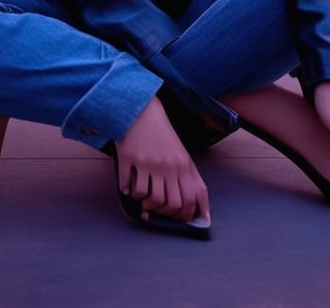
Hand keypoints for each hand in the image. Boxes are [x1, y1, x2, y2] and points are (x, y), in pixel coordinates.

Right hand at [115, 95, 210, 225]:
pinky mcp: (131, 160)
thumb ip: (189, 178)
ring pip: (153, 200)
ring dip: (147, 206)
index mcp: (183, 164)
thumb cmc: (162, 135)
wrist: (140, 110)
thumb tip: (199, 209)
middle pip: (173, 204)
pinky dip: (130, 195)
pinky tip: (130, 189)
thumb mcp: (180, 153)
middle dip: (166, 214)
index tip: (182, 220)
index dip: (188, 214)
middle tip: (159, 211)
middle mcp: (168, 165)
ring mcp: (149, 163)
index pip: (193, 197)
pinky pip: (132, 189)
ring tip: (144, 201)